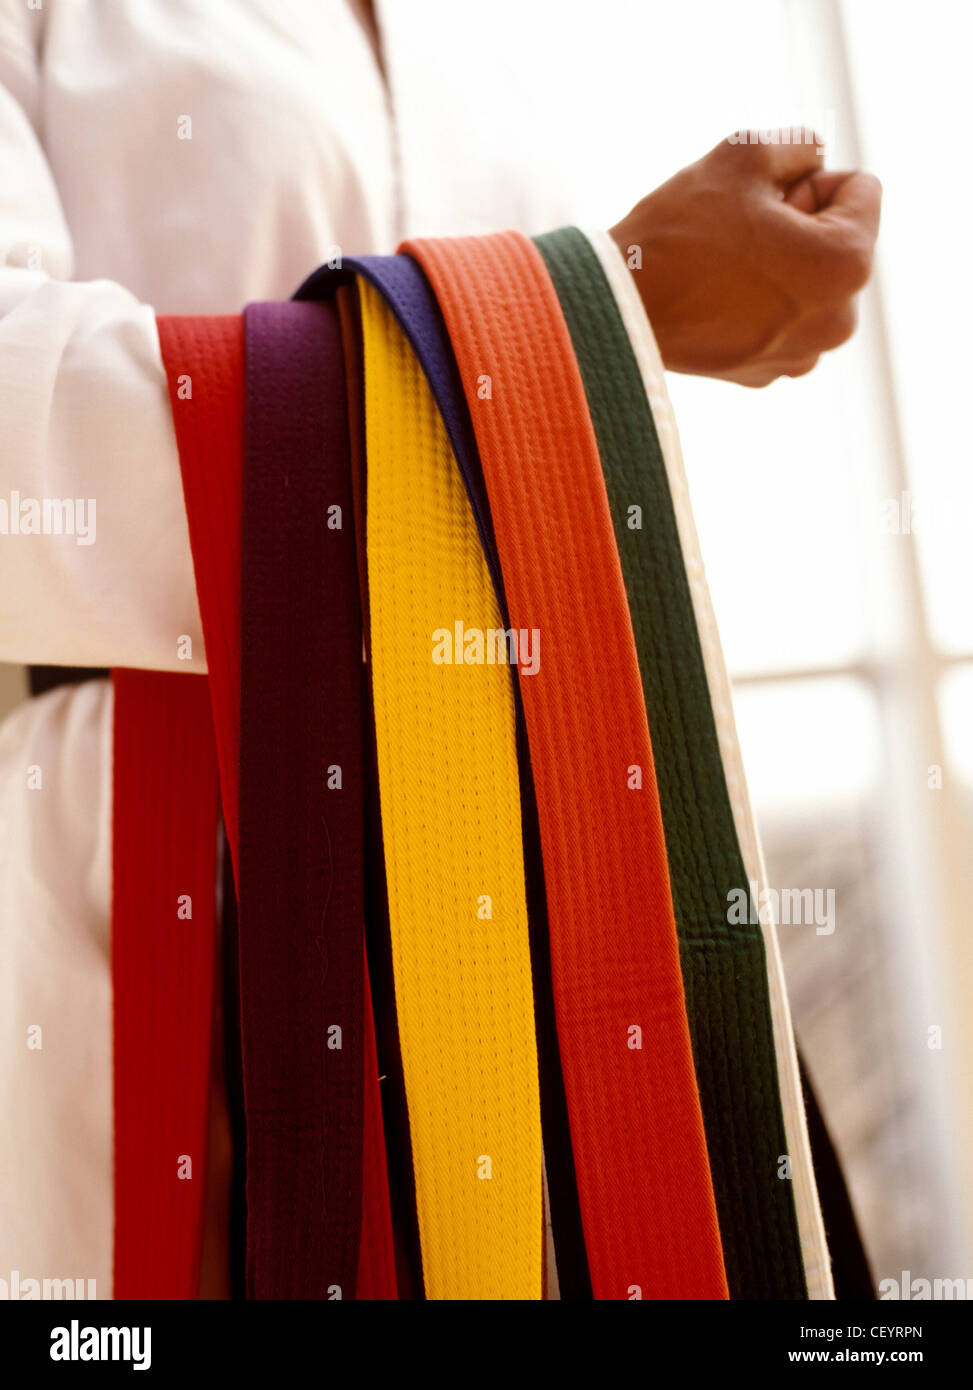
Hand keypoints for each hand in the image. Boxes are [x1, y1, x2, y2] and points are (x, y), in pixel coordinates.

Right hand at [609, 129, 881, 386]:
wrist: (614, 311)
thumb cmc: (678, 232)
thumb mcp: (743, 154)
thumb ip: (800, 144)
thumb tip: (816, 159)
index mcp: (846, 263)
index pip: (861, 188)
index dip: (808, 179)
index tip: (760, 200)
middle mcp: (838, 320)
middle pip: (838, 240)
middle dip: (799, 226)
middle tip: (736, 234)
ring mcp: (802, 355)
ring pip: (808, 283)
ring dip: (779, 266)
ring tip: (722, 268)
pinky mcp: (767, 373)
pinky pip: (779, 320)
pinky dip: (756, 304)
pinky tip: (711, 299)